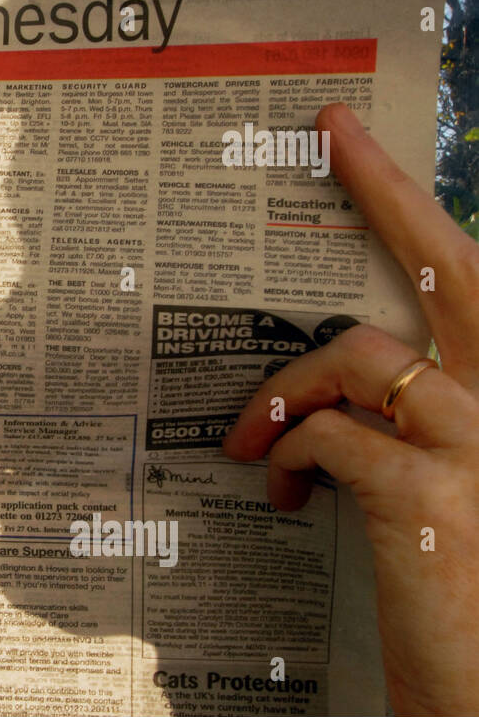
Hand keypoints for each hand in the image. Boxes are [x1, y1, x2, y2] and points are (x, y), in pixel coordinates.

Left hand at [222, 102, 478, 714]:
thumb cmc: (467, 579)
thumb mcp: (454, 476)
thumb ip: (411, 409)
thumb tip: (337, 363)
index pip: (472, 275)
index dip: (408, 199)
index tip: (352, 138)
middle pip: (451, 268)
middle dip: (388, 189)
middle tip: (331, 137)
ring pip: (355, 357)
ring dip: (288, 390)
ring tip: (260, 440)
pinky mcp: (432, 497)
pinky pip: (329, 435)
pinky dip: (291, 453)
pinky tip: (290, 493)